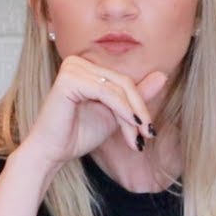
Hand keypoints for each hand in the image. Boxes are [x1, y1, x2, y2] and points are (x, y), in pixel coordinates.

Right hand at [21, 55, 167, 169]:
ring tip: (137, 138)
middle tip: (147, 135)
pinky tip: (130, 128)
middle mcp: (78, 62)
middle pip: (124, 82)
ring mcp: (72, 68)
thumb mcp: (115, 115)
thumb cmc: (78, 134)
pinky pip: (106, 92)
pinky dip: (123, 111)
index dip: (140, 106)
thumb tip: (163, 75)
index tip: (148, 132)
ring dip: (132, 115)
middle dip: (139, 111)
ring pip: (118, 88)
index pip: (124, 81)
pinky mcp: (69, 79)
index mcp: (86, 67)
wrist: (52, 153)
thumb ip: (136, 96)